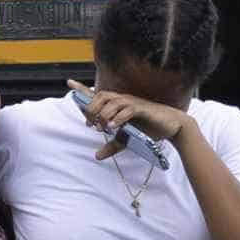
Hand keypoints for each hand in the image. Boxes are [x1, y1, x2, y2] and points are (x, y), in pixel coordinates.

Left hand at [68, 78, 188, 161]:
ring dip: (103, 114)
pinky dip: (118, 118)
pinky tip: (113, 127)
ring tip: (102, 128)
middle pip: (101, 96)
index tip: (69, 83)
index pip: (97, 94)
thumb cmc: (148, 129)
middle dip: (91, 108)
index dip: (82, 89)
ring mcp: (132, 103)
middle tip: (90, 125)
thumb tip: (97, 156)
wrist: (170, 127)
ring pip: (112, 101)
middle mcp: (123, 100)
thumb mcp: (126, 140)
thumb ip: (112, 146)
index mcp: (117, 105)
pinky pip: (127, 109)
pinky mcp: (142, 109)